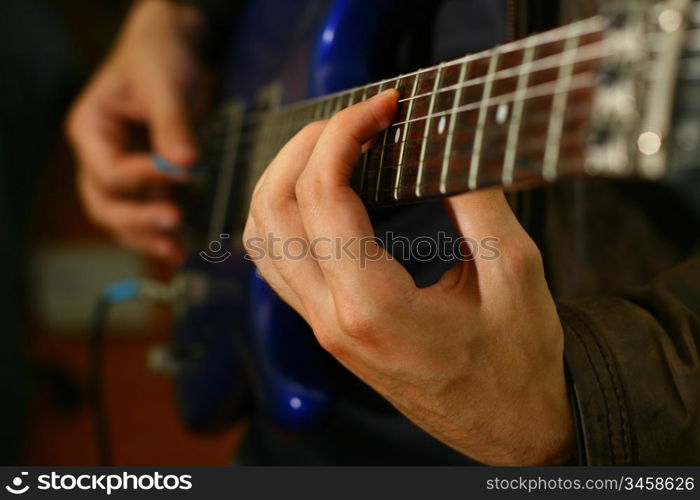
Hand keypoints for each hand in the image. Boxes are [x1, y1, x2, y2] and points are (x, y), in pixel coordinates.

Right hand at [66, 0, 208, 264]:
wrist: (170, 51)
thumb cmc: (159, 59)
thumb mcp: (165, 85)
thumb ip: (173, 124)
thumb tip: (186, 165)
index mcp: (91, 130)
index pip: (109, 170)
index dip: (142, 178)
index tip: (184, 172)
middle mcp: (98, 155)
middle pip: (105, 203)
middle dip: (137, 221)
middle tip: (174, 225)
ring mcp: (120, 171)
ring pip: (121, 216)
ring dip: (146, 237)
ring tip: (177, 254)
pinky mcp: (144, 180)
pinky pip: (144, 211)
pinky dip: (159, 230)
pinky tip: (181, 248)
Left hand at [243, 90, 574, 464]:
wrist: (511, 428)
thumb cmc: (518, 366)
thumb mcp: (517, 276)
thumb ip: (479, 202)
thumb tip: (451, 143)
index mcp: (375, 307)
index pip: (324, 196)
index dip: (345, 134)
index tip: (381, 105)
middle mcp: (333, 319)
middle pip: (275, 209)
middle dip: (305, 145)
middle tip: (353, 118)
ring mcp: (322, 328)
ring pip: (262, 238)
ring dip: (283, 179)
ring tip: (330, 147)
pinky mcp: (326, 330)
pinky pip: (276, 265)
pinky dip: (283, 217)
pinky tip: (317, 197)